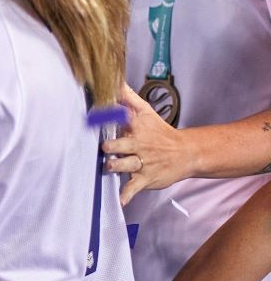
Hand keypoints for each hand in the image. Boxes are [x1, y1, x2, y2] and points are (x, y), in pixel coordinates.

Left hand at [102, 84, 198, 205]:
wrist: (186, 153)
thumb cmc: (160, 131)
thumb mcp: (145, 111)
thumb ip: (127, 96)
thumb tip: (114, 78)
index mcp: (136, 127)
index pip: (121, 120)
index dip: (108, 118)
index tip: (94, 116)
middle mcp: (139, 145)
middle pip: (123, 145)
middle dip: (113, 146)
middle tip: (105, 146)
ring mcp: (143, 162)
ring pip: (127, 165)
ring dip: (117, 166)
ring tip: (109, 166)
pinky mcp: (146, 178)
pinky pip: (134, 187)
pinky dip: (128, 194)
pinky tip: (120, 201)